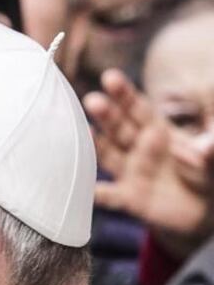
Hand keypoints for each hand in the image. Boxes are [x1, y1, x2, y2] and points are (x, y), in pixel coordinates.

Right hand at [84, 69, 213, 259]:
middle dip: (106, 114)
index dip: (124, 93)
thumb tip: (205, 149)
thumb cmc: (206, 171)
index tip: (110, 77)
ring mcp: (130, 172)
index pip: (138, 108)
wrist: (201, 206)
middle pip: (119, 128)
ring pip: (109, 156)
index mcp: (157, 129)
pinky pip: (111, 197)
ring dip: (95, 145)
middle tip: (92, 100)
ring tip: (84, 132)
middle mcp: (138, 148)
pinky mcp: (129, 199)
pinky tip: (86, 189)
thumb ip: (211, 147)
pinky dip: (98, 194)